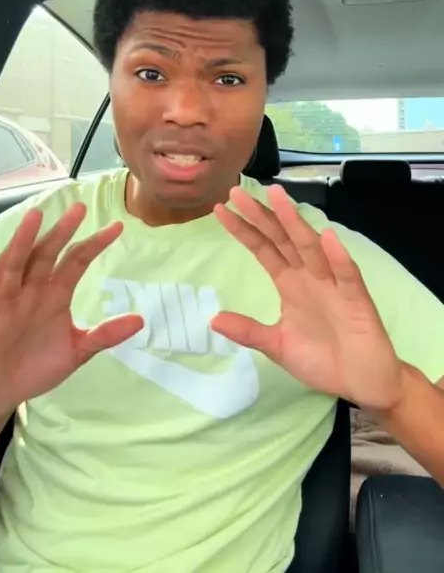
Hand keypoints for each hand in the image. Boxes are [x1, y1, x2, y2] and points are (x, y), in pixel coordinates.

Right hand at [0, 204, 142, 419]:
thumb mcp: (74, 352)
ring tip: (34, 218)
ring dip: (22, 242)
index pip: (76, 261)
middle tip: (78, 209)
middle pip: (46, 254)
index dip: (95, 244)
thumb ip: (103, 335)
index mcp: (54, 293)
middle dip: (61, 232)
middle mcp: (29, 289)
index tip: (117, 227)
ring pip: (13, 265)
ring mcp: (3, 299)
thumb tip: (140, 320)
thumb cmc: (33, 367)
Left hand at [211, 185, 403, 410]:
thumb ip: (248, 331)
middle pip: (282, 239)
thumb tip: (212, 318)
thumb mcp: (277, 346)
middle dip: (262, 215)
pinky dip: (337, 256)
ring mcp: (332, 284)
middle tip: (239, 191)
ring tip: (277, 197)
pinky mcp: (355, 300)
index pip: (263, 248)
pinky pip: (346, 274)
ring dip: (295, 222)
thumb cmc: (322, 360)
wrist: (361, 382)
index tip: (221, 209)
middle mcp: (309, 276)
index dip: (244, 229)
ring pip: (310, 247)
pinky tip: (326, 237)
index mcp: (289, 283)